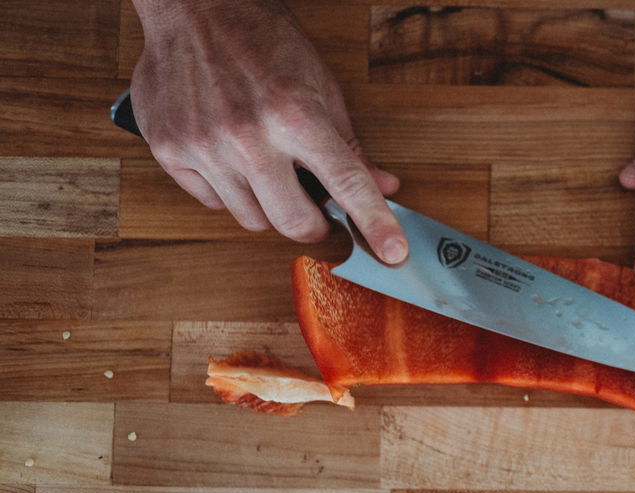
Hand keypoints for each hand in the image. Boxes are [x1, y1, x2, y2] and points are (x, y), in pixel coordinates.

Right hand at [130, 0, 406, 261]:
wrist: (194, 6)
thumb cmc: (262, 41)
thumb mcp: (322, 86)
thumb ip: (350, 146)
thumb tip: (383, 188)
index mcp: (296, 115)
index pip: (347, 185)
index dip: (374, 224)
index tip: (392, 252)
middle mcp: (249, 136)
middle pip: (294, 223)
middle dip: (313, 224)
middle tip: (316, 209)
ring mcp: (204, 146)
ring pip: (251, 219)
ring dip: (268, 205)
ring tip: (266, 168)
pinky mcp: (169, 149)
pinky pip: (211, 202)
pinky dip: (228, 191)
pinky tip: (230, 158)